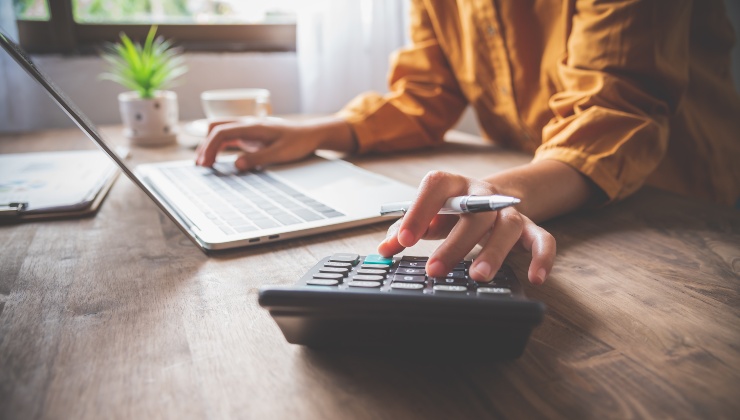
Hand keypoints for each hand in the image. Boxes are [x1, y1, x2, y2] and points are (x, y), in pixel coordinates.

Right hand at [195, 117, 356, 170]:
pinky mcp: (251, 135)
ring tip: (204, 163)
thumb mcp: (280, 153)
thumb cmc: (299, 142)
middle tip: (200, 165)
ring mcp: (249, 129)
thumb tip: (236, 165)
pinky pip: (229, 137)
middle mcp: (248, 124)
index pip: (222, 132)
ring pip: (221, 131)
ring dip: (210, 144)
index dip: (209, 147)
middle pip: (217, 127)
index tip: (205, 163)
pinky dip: (219, 146)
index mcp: (253, 126)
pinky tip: (216, 158)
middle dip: (205, 145)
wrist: (311, 134)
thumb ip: (258, 159)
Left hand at [377, 171, 555, 284]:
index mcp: (454, 185)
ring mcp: (510, 210)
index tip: (404, 240)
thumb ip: (405, 230)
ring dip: (493, 252)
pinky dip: (543, 257)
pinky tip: (535, 278)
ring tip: (477, 276)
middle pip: (475, 212)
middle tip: (435, 270)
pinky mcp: (530, 228)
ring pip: (507, 226)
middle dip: (454, 244)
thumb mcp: (428, 215)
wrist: (490, 197)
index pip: (437, 186)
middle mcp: (484, 194)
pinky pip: (544, 239)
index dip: (420, 211)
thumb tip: (383, 250)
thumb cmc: (452, 210)